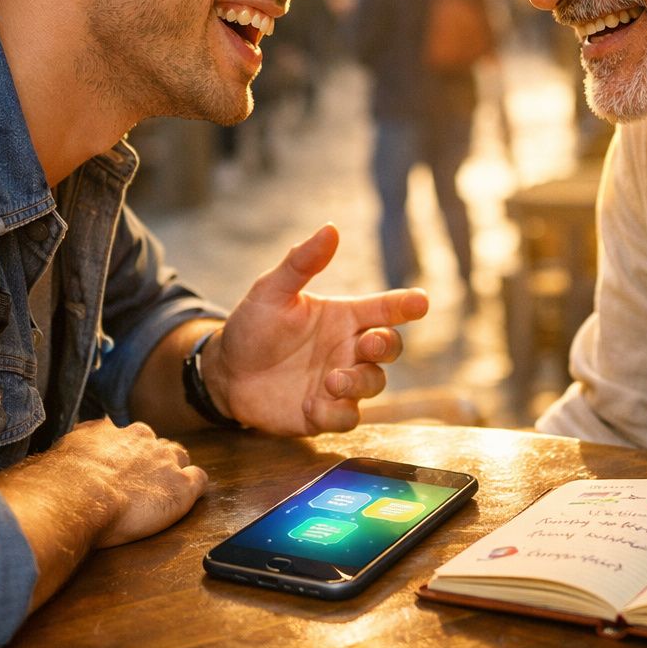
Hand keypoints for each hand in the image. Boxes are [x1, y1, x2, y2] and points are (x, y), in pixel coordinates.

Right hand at [0, 418, 207, 610]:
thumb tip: (58, 455)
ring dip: (174, 471)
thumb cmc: (59, 483)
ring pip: (180, 456)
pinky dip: (194, 488)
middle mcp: (139, 438)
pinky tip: (184, 499)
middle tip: (141, 484)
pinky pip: (199, 479)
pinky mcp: (182, 485)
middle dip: (152, 459)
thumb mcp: (58, 456)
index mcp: (109, 432)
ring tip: (162, 492)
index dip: (126, 453)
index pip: (126, 435)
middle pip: (156, 443)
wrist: (76, 495)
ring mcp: (164, 460)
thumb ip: (67, 450)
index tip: (119, 469)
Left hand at [210, 224, 428, 435]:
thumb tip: (330, 228)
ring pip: (374, 384)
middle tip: (366, 345)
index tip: (420, 302)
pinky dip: (336, 413)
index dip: (405, 305)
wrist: (226, 373)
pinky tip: (310, 404)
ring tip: (331, 380)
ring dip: (359, 382)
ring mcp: (340, 383)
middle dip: (386, 346)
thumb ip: (301, 263)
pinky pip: (347, 418)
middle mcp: (348, 349)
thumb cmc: (253, 327)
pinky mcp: (324, 413)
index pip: (385, 309)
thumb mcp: (271, 291)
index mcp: (344, 317)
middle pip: (389, 347)